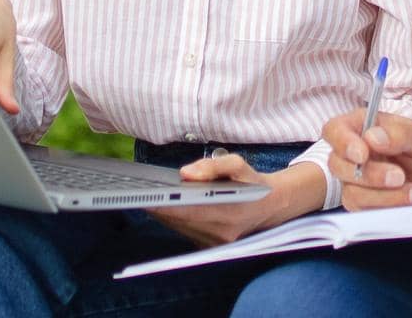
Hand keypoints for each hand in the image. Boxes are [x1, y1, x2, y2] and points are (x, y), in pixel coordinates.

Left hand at [147, 155, 325, 247]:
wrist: (271, 206)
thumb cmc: (252, 182)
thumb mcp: (237, 164)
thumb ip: (211, 166)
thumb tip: (184, 173)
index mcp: (229, 212)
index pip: (188, 212)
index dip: (164, 206)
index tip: (144, 196)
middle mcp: (221, 233)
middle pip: (179, 221)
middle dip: (159, 207)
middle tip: (139, 192)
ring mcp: (216, 244)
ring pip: (179, 229)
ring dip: (164, 214)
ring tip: (148, 197)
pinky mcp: (211, 247)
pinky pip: (185, 233)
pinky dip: (174, 220)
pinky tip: (165, 207)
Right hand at [323, 110, 411, 209]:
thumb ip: (400, 133)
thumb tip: (372, 137)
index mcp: (361, 127)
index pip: (335, 130)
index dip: (342, 142)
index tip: (362, 154)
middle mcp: (353, 153)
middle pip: (338, 164)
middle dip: (369, 174)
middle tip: (399, 176)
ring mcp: (354, 180)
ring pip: (351, 191)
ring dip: (385, 195)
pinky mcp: (362, 203)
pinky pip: (363, 210)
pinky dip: (389, 206)